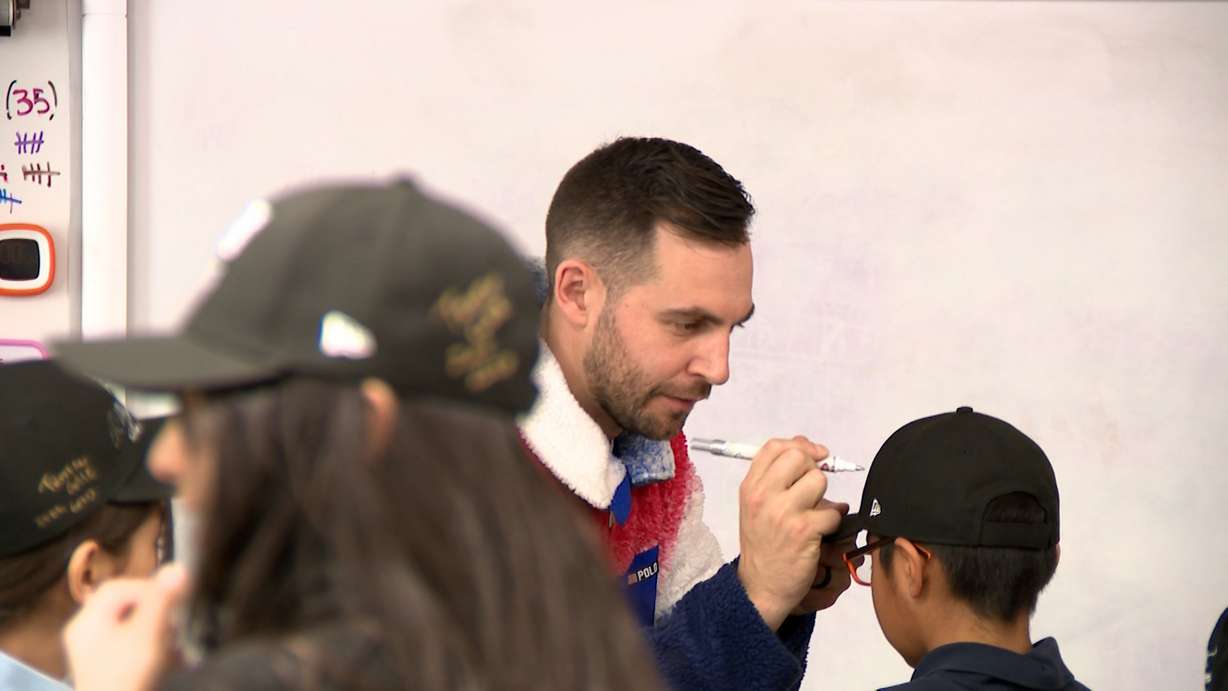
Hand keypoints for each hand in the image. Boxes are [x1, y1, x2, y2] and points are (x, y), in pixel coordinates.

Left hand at [64, 564, 188, 690]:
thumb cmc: (128, 678)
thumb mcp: (148, 635)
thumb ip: (162, 601)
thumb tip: (179, 568)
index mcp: (86, 623)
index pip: (117, 588)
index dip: (148, 587)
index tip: (173, 600)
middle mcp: (86, 637)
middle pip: (125, 608)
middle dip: (156, 612)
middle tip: (177, 622)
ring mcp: (95, 657)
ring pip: (132, 630)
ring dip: (159, 632)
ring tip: (177, 644)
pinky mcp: (109, 674)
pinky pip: (133, 651)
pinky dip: (154, 651)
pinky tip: (174, 662)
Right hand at [736, 436, 842, 630]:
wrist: (760, 587)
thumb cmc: (762, 545)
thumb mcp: (757, 507)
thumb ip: (775, 479)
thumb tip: (809, 449)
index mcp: (750, 487)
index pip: (775, 447)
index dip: (799, 444)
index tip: (814, 455)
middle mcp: (763, 495)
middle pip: (799, 456)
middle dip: (813, 469)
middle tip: (813, 488)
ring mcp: (783, 512)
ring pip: (818, 480)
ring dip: (824, 497)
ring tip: (815, 513)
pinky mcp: (803, 530)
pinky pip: (831, 511)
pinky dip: (833, 520)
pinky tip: (823, 531)